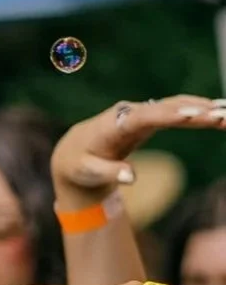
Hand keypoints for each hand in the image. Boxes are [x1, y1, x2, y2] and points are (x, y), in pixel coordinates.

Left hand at [52, 95, 225, 209]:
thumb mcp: (87, 172)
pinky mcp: (151, 117)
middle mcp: (130, 113)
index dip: (168, 114)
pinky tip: (221, 113)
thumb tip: (132, 177)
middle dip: (195, 111)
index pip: (144, 116)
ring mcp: (142, 112)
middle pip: (167, 108)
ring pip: (177, 106)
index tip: (192, 114)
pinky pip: (178, 111)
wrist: (73, 151)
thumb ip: (108, 172)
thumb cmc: (79, 164)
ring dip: (204, 109)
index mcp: (113, 125)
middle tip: (223, 116)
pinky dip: (199, 111)